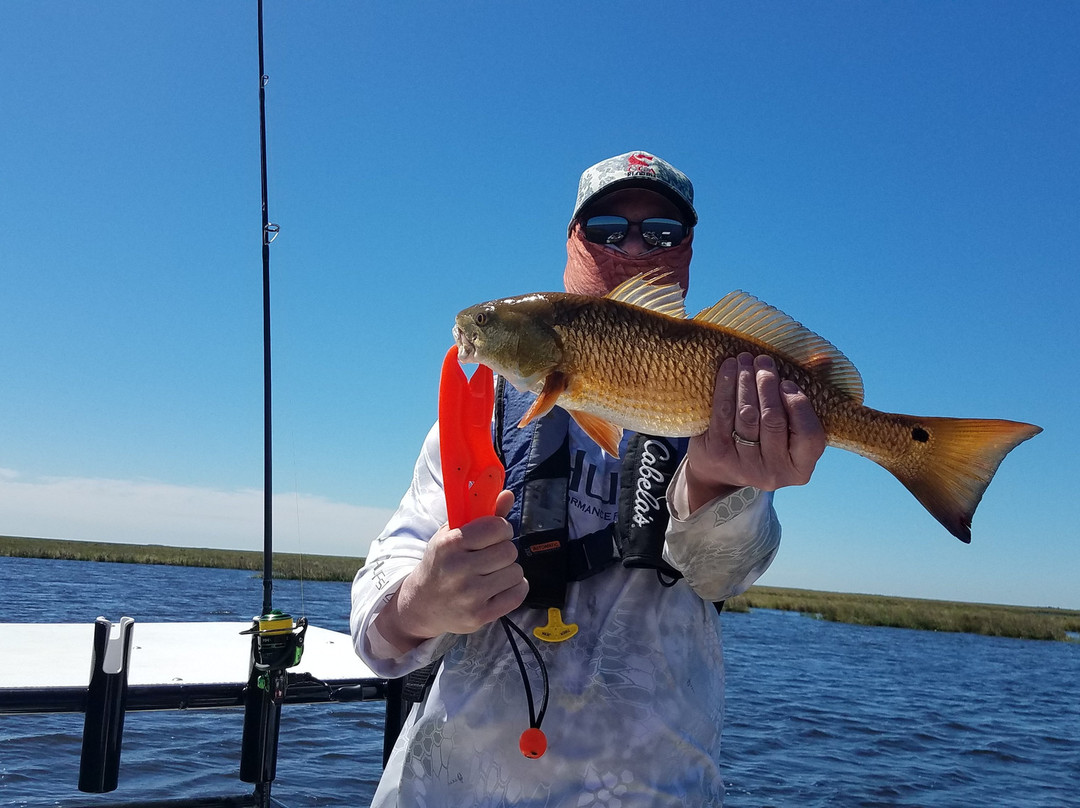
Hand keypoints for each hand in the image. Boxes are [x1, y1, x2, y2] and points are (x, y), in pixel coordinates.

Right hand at [374, 490, 527, 652]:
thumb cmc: (441, 563)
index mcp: (449, 544)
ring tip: (492, 573)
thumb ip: (483, 514)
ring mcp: (469, 596)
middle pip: (509, 551)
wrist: (422, 604)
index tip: (495, 534)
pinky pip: (518, 593)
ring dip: (508, 571)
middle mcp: (458, 570)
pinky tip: (498, 587)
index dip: (501, 529)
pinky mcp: (479, 616)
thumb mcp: (452, 534)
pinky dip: (514, 588)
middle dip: (504, 550)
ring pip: (516, 572)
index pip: (496, 528)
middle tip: (492, 555)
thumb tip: (508, 494)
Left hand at [684, 353, 825, 511]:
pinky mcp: (718, 454)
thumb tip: (824, 358)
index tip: (787, 382)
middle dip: (768, 385)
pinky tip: (729, 368)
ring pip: (747, 415)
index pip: (809, 435)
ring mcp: (745, 465)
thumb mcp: (790, 432)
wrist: (721, 470)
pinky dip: (726, 386)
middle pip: (773, 420)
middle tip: (763, 361)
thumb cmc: (766, 442)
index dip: (799, 405)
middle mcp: (774, 472)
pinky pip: (723, 414)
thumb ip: (808, 397)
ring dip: (747, 382)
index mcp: (800, 468)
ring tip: (746, 360)